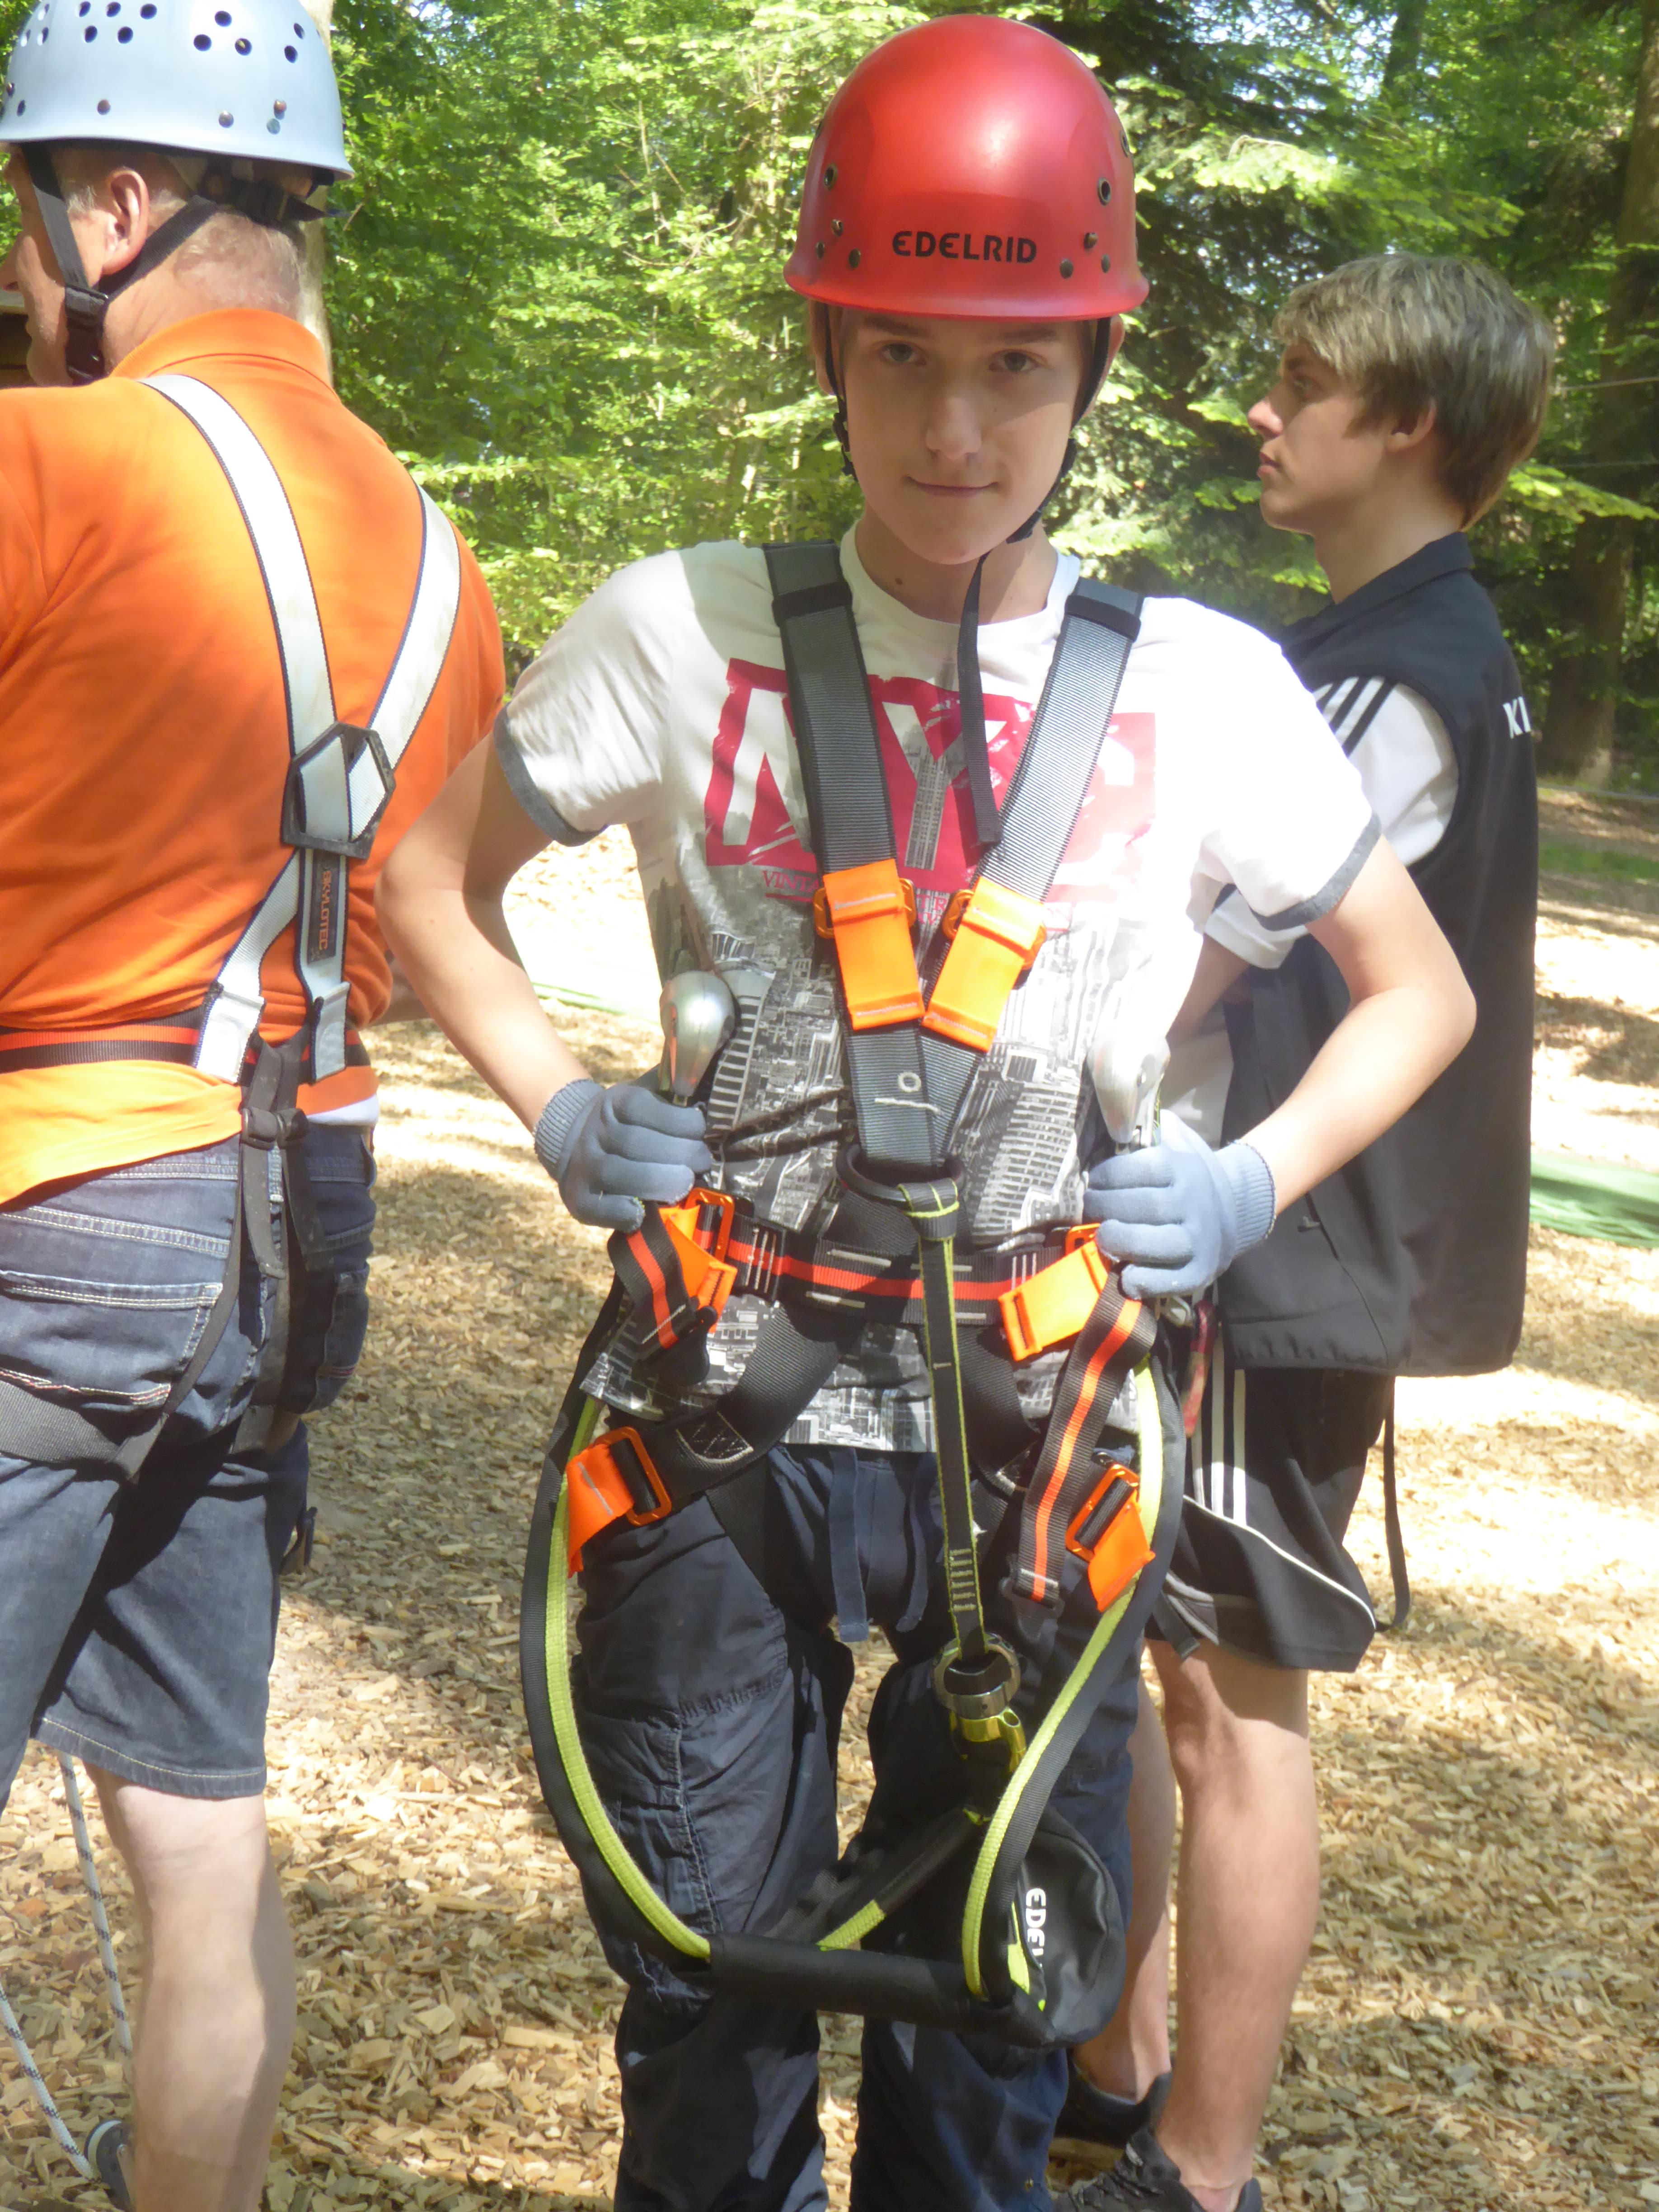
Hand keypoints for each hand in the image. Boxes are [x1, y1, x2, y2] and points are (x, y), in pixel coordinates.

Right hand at [534, 1077, 712, 1232]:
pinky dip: (624, 1212)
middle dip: (676, 1153)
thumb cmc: (631, 1123)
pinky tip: (647, 1213)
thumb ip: (671, 1092)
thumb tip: (705, 1086)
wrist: (578, 1145)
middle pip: (633, 1142)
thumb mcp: (646, 1096)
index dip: (675, 1119)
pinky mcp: (579, 1199)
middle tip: (703, 1161)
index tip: (700, 1128)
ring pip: (618, 1174)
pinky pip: (599, 1208)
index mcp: (613, 1103)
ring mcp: (584, 1167)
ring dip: (657, 1181)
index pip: (640, 1107)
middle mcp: (594, 1133)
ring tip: (686, 1183)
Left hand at [1084, 1116, 1275, 1298]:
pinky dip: (1143, 1281)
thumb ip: (1151, 1127)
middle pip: (1144, 1207)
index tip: (1094, 1181)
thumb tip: (1116, 1111)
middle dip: (1106, 1208)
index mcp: (1184, 1168)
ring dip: (1121, 1242)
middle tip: (1090, 1208)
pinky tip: (1124, 1275)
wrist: (1234, 1210)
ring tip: (1102, 1238)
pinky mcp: (1199, 1271)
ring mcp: (1199, 1240)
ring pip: (1156, 1244)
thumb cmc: (1188, 1174)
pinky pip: (1168, 1281)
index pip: (1142, 1168)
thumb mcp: (1178, 1141)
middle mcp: (1194, 1204)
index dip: (1109, 1175)